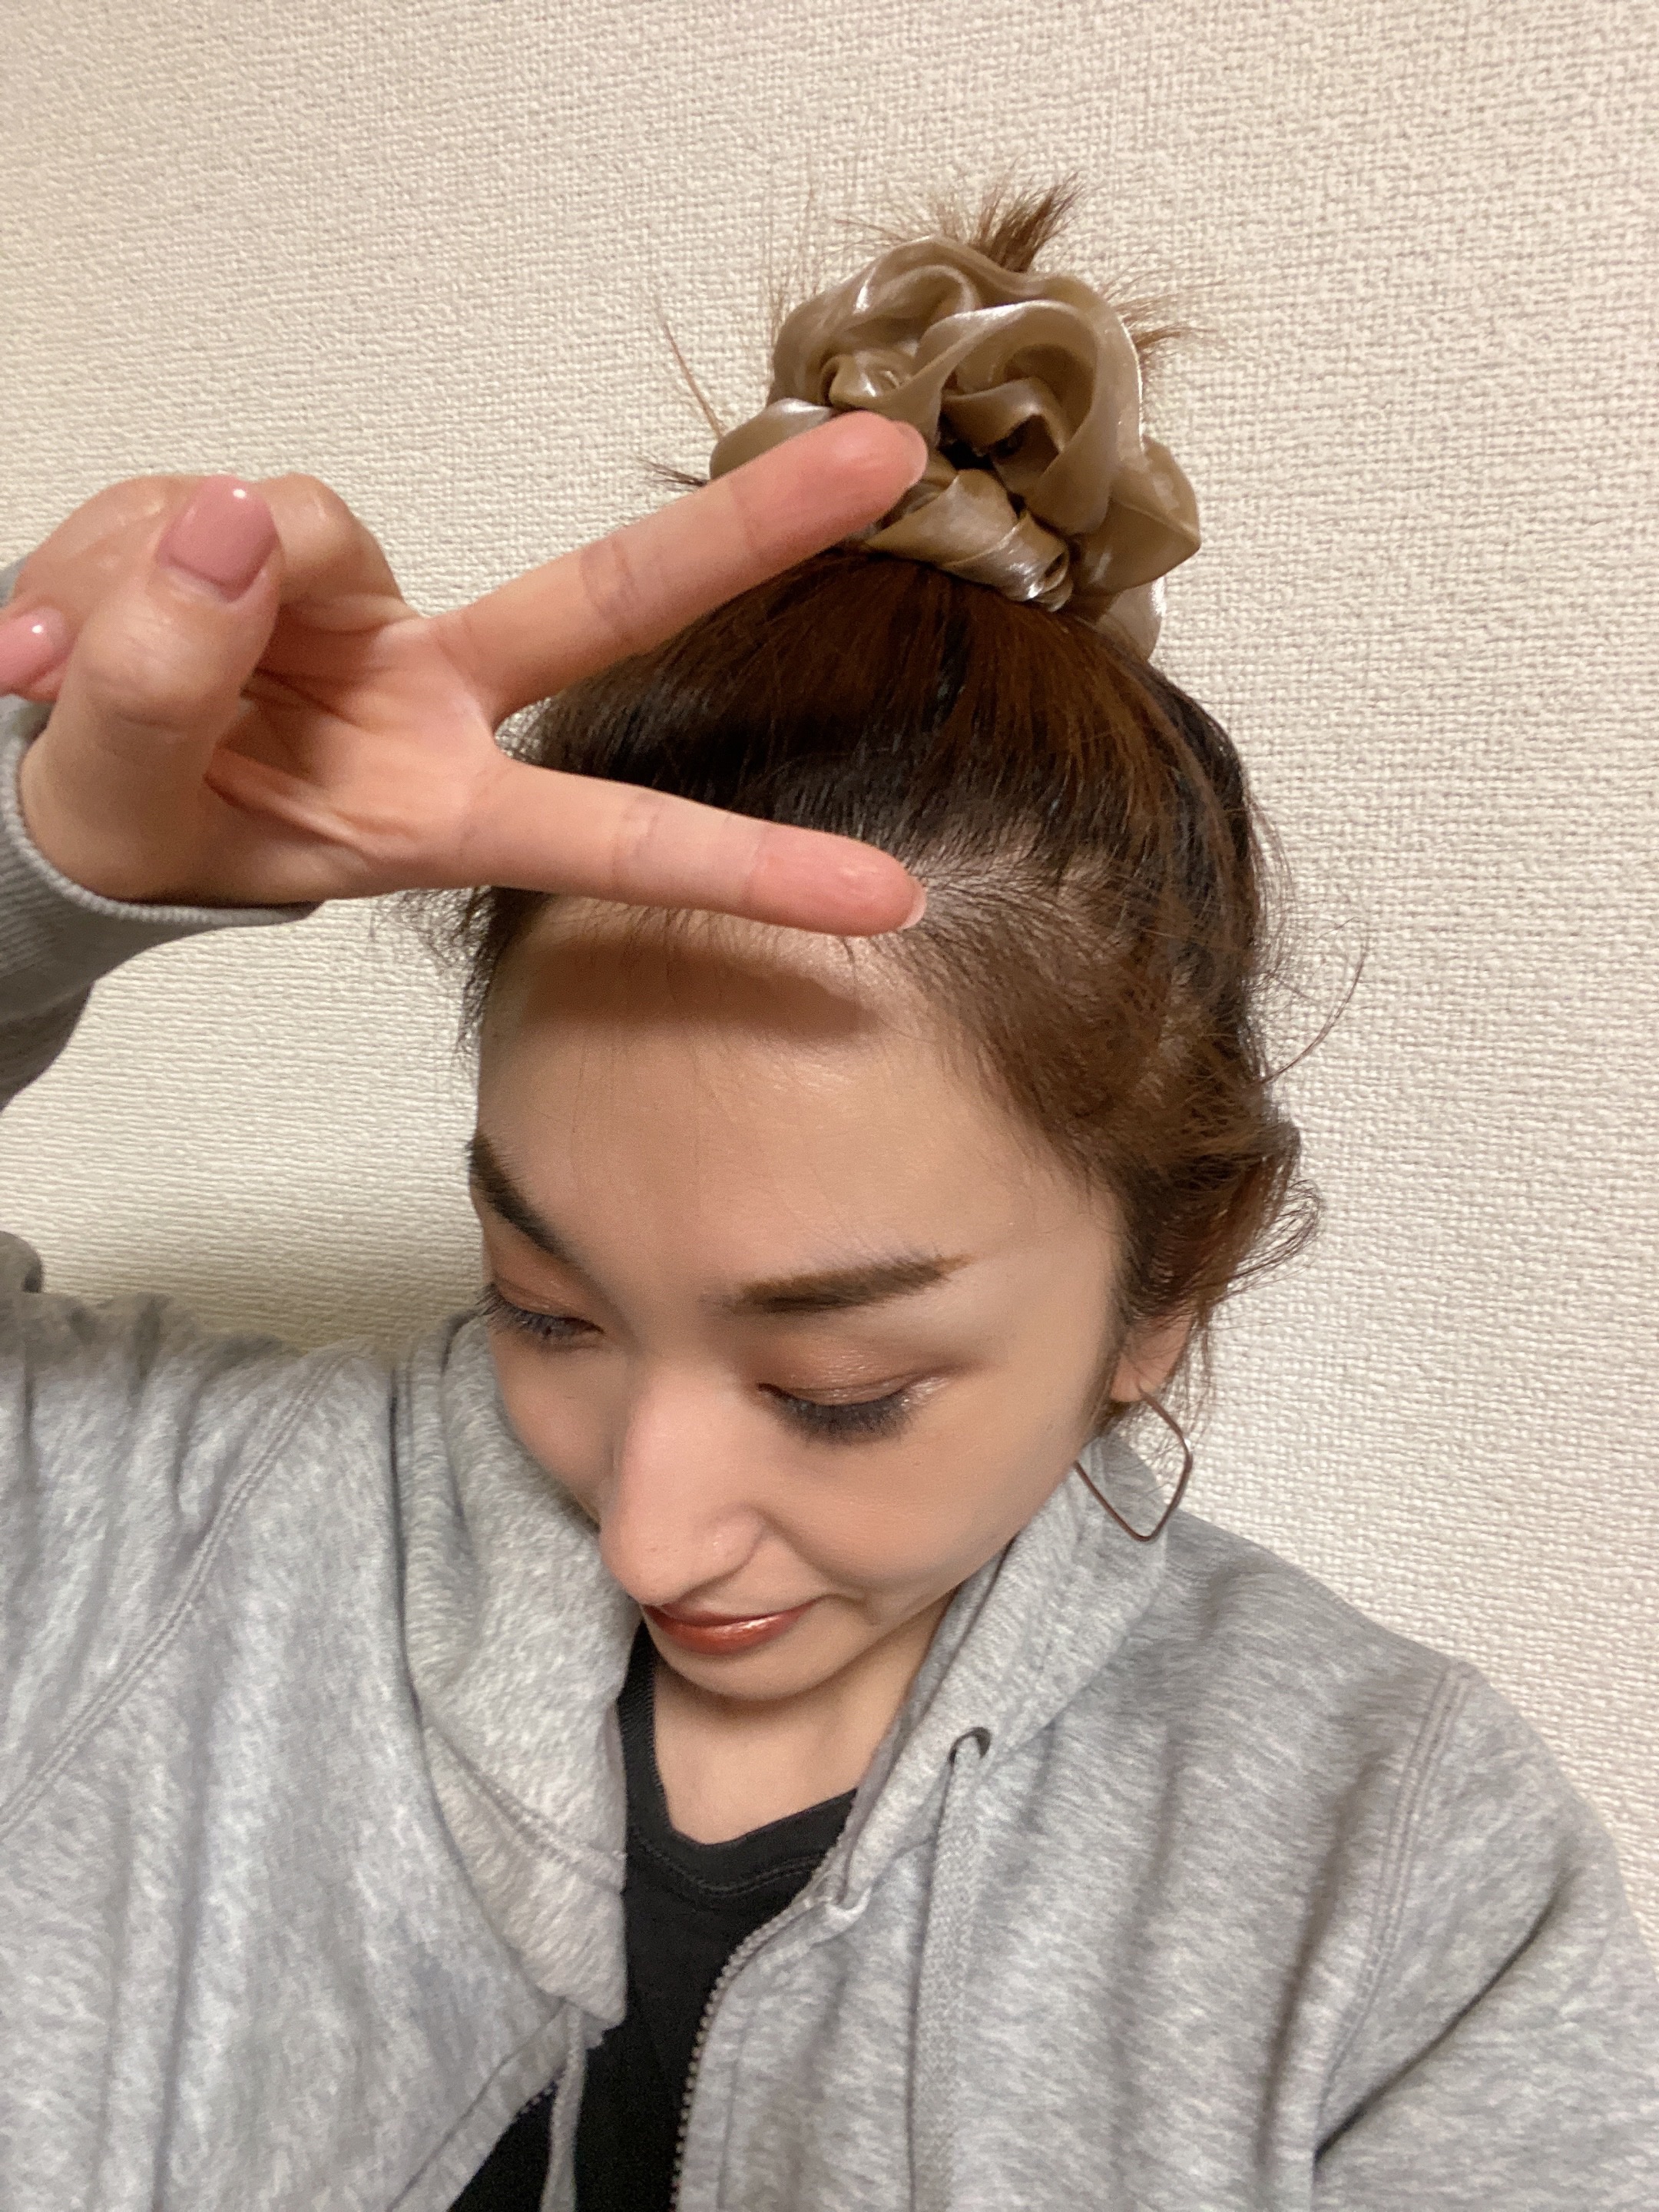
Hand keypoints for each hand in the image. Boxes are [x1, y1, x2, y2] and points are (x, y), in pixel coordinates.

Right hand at [0, 418, 926, 928]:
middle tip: (888, 453)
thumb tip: (232, 528)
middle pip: (608, 597)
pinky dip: (110, 556)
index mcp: (436, 812)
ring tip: (55, 670)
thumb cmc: (132, 829)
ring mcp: (372, 613)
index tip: (889, 896)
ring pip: (298, 526)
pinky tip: (64, 626)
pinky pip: (202, 500)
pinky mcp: (294, 545)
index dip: (746, 868)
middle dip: (748, 526)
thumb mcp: (124, 811)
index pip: (612, 838)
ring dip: (147, 585)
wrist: (52, 778)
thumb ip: (163, 691)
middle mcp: (438, 701)